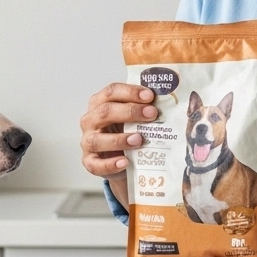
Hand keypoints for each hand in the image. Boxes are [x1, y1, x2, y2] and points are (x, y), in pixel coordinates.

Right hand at [78, 83, 157, 207]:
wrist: (123, 160)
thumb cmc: (128, 132)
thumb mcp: (134, 118)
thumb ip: (143, 108)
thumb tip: (168, 101)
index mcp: (100, 103)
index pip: (111, 92)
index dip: (130, 92)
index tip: (150, 96)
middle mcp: (90, 120)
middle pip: (105, 112)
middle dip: (129, 112)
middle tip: (152, 114)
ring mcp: (87, 142)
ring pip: (97, 139)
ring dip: (119, 139)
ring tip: (139, 139)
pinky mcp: (90, 162)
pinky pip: (96, 164)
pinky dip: (111, 164)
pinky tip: (125, 162)